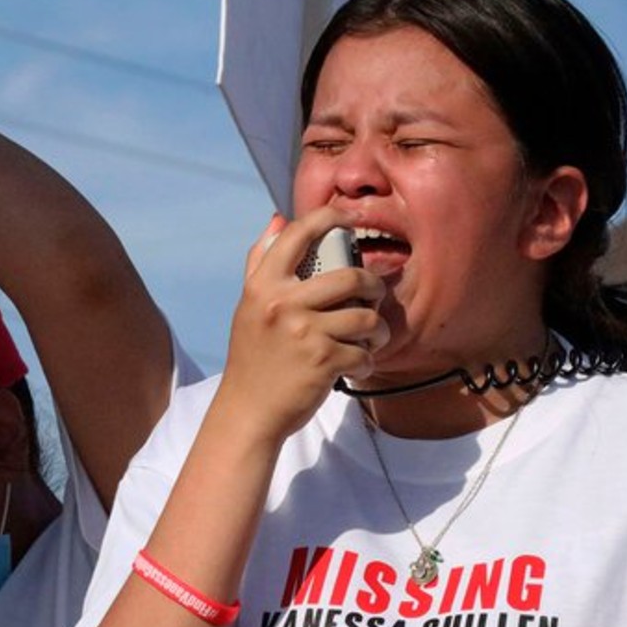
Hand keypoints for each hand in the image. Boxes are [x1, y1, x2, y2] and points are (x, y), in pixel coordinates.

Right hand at [217, 207, 388, 442]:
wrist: (248, 410)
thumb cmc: (252, 357)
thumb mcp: (249, 307)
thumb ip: (259, 263)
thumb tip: (277, 220)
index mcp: (263, 286)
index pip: (299, 235)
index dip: (329, 216)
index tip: (350, 217)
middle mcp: (282, 304)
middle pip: (351, 277)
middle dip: (373, 286)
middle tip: (374, 297)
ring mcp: (304, 333)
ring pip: (366, 318)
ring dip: (377, 330)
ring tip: (371, 338)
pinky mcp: (324, 362)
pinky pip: (364, 353)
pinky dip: (367, 361)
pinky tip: (356, 366)